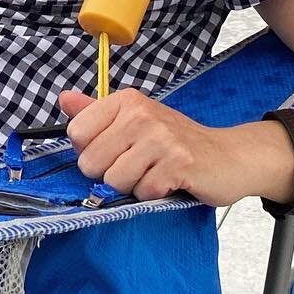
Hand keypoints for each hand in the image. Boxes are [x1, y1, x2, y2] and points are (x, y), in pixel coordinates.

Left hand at [59, 87, 271, 207]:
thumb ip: (96, 113)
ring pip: (114, 180)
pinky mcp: (178, 164)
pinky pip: (143, 192)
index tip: (115, 150)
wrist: (229, 156)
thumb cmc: (177, 142)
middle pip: (91, 162)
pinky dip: (155, 194)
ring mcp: (161, 138)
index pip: (76, 133)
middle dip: (110, 174)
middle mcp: (141, 114)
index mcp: (126, 101)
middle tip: (139, 165)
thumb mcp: (135, 120)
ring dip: (134, 186)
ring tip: (155, 173)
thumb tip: (63, 99)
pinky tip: (170, 181)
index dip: (90, 151)